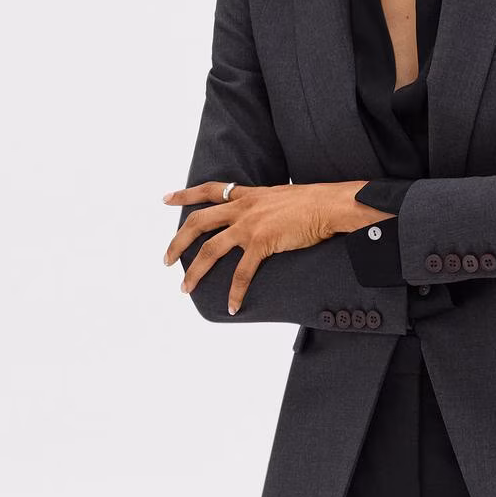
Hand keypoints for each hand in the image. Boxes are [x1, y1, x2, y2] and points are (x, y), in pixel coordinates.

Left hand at [162, 181, 342, 313]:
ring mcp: (250, 226)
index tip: (166, 199)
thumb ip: (266, 206)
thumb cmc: (314, 201)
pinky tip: (232, 306)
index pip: (210, 190)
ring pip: (210, 250)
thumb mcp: (281, 197)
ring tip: (185, 287)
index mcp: (248, 196)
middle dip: (178, 242)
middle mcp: (243, 208)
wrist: (329, 205)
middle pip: (199, 222)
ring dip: (195, 271)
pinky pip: (242, 273)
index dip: (186, 194)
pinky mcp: (262, 243)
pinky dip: (235, 291)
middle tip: (166, 259)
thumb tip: (264, 216)